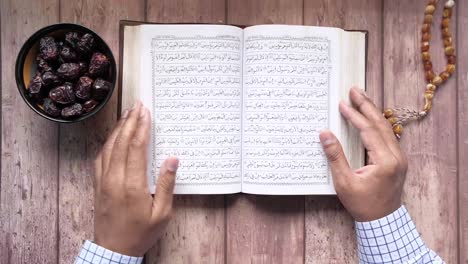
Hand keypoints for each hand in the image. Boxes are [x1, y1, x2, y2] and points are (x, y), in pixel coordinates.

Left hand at [93, 102, 179, 255]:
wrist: (113, 250)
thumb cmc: (140, 233)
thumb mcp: (162, 214)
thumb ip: (167, 185)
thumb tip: (172, 160)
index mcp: (132, 185)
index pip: (136, 148)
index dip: (141, 127)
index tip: (146, 112)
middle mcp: (114, 179)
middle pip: (121, 142)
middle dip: (130, 121)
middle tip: (137, 105)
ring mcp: (103, 181)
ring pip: (109, 147)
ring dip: (118, 129)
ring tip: (127, 114)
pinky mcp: (97, 185)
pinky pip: (100, 157)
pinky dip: (108, 143)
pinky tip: (114, 136)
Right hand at [319, 87, 407, 221]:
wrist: (382, 221)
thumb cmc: (363, 204)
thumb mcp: (344, 182)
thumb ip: (335, 156)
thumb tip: (325, 134)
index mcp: (385, 161)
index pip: (369, 131)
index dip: (355, 116)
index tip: (343, 104)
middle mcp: (396, 156)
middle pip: (381, 124)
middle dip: (367, 105)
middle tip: (354, 90)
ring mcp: (399, 158)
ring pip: (386, 128)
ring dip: (373, 112)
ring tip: (361, 98)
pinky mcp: (397, 160)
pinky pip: (388, 135)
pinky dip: (377, 123)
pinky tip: (370, 117)